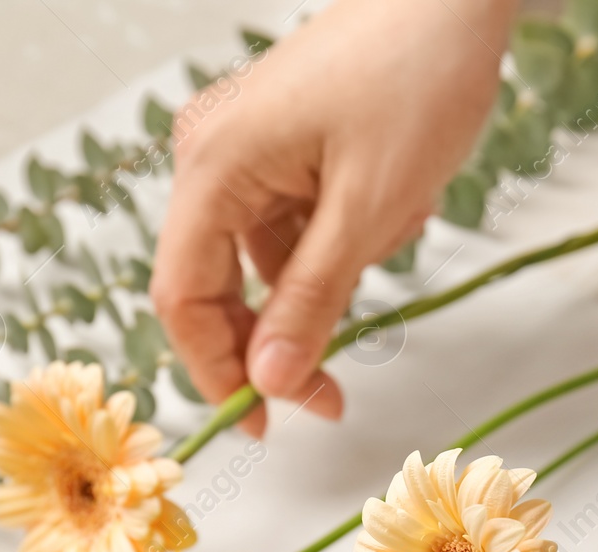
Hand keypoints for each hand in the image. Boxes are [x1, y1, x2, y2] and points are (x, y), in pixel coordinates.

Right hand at [151, 0, 514, 433]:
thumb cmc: (414, 79)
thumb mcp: (368, 209)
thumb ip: (313, 299)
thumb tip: (272, 381)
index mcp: (212, 167)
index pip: (183, 297)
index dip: (217, 372)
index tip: (266, 425)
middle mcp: (213, 158)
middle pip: (221, 285)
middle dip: (285, 335)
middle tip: (336, 392)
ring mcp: (249, 152)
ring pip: (272, 262)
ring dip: (334, 276)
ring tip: (399, 220)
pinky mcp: (286, 149)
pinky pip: (302, 226)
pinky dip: (349, 239)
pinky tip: (399, 202)